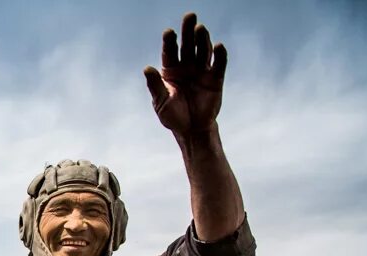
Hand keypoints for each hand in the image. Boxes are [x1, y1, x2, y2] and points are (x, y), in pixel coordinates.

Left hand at [144, 13, 225, 137]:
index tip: (169, 32)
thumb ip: (155, 86)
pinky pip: (218, 64)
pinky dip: (219, 54)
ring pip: (203, 51)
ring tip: (200, 28)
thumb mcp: (161, 102)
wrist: (191, 130)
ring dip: (202, 39)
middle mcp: (187, 67)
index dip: (170, 41)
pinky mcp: (215, 78)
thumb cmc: (173, 116)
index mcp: (171, 71)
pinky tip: (218, 45)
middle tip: (189, 16)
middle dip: (188, 31)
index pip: (170, 52)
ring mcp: (202, 71)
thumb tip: (146, 68)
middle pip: (188, 45)